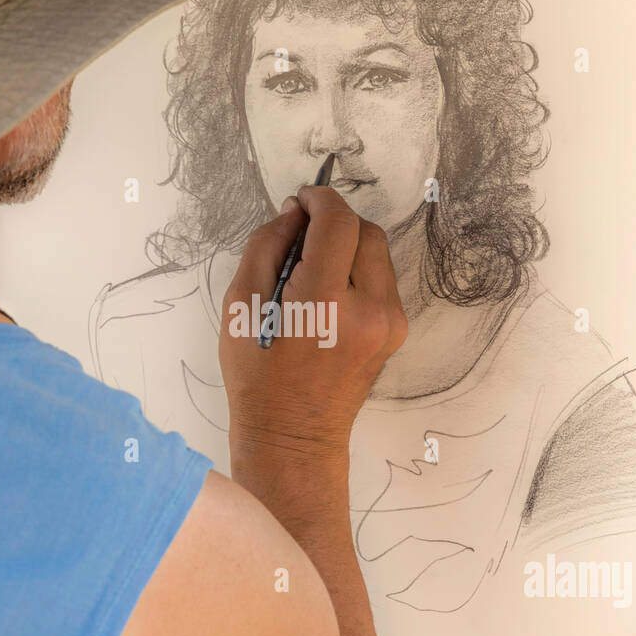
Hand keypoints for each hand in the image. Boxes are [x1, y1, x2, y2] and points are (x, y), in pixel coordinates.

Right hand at [219, 184, 407, 464]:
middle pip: (366, 231)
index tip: (302, 201)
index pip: (339, 222)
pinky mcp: (396, 332)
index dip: (320, 199)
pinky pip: (382, 280)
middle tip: (301, 239)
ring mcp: (389, 323)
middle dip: (334, 224)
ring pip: (378, 253)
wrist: (293, 435)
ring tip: (313, 272)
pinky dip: (358, 273)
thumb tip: (294, 212)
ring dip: (348, 248)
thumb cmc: (258, 376)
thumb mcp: (240, 304)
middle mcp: (369, 310)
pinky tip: (329, 296)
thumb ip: (266, 246)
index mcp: (325, 301)